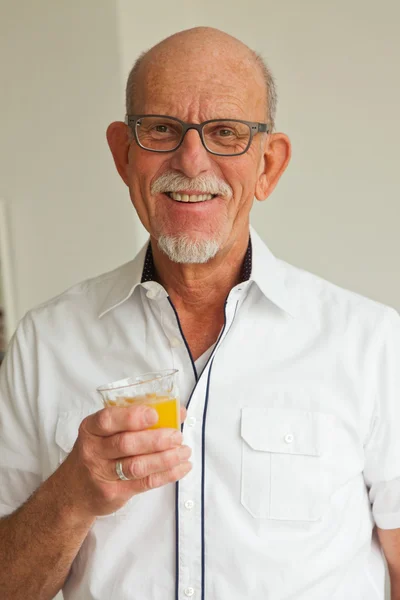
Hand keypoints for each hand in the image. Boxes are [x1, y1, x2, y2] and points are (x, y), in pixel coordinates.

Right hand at [60, 404, 190, 516]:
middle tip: (176, 436)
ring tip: (184, 452)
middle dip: (155, 439)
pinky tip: (181, 467)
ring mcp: (102, 474)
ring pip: (137, 465)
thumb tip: (177, 412)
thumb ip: (136, 420)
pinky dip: (166, 474)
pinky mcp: (114, 493)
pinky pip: (144, 483)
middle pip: (126, 443)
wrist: (74, 491)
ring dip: (165, 458)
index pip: (108, 420)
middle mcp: (93, 450)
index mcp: (91, 428)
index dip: (132, 417)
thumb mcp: (105, 433)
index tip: (155, 415)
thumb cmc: (97, 453)